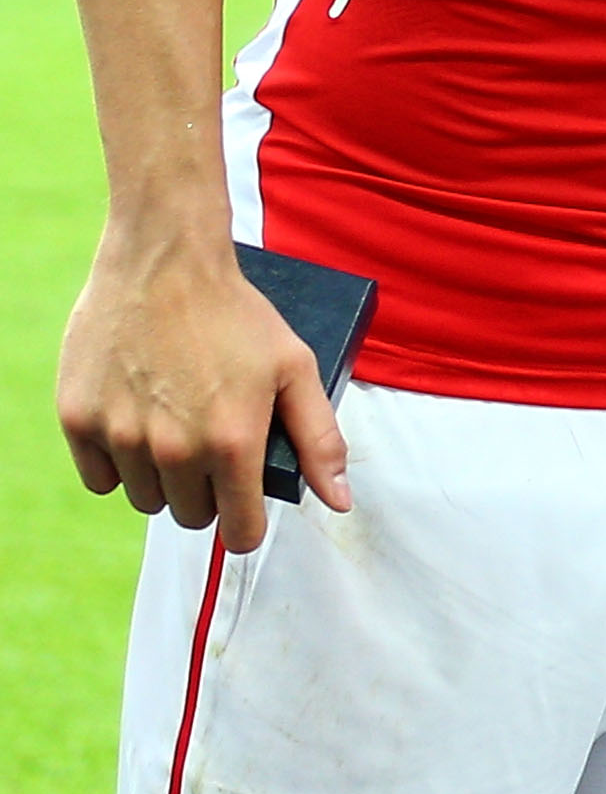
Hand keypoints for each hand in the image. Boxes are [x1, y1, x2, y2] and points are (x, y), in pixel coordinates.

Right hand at [59, 240, 343, 546]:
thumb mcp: (297, 369)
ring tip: (175, 431)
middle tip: (211, 449)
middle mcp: (173, 450)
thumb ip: (320, 440)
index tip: (246, 507)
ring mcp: (121, 437)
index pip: (239, 530)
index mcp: (231, 444)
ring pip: (144, 499)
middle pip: (190, 516)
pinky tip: (136, 427)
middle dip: (206, 493)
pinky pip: (99, 478)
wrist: (164, 264)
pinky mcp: (78, 421)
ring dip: (161, 479)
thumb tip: (339, 502)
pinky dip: (116, 463)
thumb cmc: (236, 314)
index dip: (248, 523)